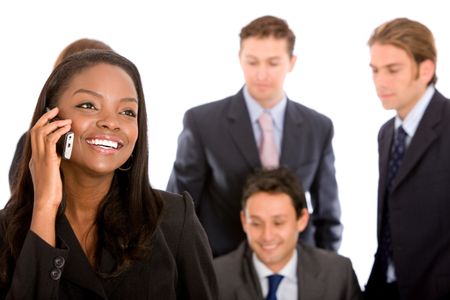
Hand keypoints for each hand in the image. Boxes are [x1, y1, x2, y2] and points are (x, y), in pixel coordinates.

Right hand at [29, 107, 71, 244]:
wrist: (46, 202)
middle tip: (56, 110)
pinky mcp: (47, 160)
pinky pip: (50, 140)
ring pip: (41, 132)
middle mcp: (35, 156)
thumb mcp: (52, 173)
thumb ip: (53, 162)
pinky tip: (66, 129)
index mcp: (35, 159)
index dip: (42, 124)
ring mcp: (39, 158)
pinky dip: (58, 132)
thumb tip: (60, 153)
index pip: (35, 136)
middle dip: (45, 118)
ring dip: (54, 123)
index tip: (52, 117)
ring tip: (65, 120)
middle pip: (35, 130)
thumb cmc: (51, 191)